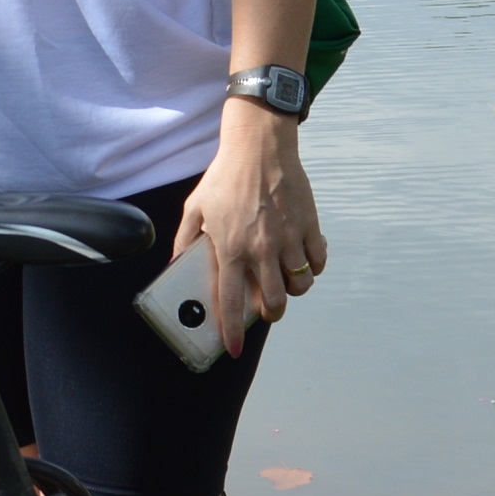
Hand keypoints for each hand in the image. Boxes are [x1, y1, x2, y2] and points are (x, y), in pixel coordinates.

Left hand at [183, 99, 325, 355]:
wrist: (259, 146)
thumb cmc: (225, 176)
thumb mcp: (195, 207)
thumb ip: (185, 240)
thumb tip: (177, 266)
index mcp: (231, 249)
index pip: (231, 302)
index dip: (232, 332)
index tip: (232, 349)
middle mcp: (261, 249)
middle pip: (275, 303)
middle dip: (272, 314)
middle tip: (268, 309)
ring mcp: (288, 239)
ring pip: (300, 286)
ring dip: (293, 291)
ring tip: (285, 281)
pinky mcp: (309, 226)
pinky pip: (318, 261)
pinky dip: (313, 267)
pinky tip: (303, 260)